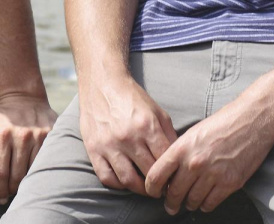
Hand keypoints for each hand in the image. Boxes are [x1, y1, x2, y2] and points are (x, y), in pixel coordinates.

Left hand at [0, 92, 56, 204]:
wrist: (25, 97)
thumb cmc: (0, 116)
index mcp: (2, 135)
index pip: (0, 171)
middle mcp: (21, 136)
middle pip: (17, 175)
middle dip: (12, 188)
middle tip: (9, 194)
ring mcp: (38, 136)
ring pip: (32, 170)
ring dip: (26, 181)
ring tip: (19, 186)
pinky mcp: (52, 135)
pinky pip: (45, 161)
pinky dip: (38, 170)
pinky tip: (33, 174)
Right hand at [79, 75, 176, 194]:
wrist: (102, 84)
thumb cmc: (132, 98)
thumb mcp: (157, 112)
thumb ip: (169, 135)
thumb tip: (179, 160)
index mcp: (147, 126)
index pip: (165, 161)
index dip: (173, 174)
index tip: (175, 179)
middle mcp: (128, 137)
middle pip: (149, 173)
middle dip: (159, 185)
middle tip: (163, 188)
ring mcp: (109, 144)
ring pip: (129, 181)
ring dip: (141, 189)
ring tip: (146, 188)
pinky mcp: (93, 149)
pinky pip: (107, 177)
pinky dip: (118, 185)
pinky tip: (125, 180)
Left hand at [143, 95, 273, 214]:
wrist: (251, 121)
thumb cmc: (222, 123)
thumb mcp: (193, 133)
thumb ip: (179, 152)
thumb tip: (169, 171)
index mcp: (181, 148)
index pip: (156, 175)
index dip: (151, 188)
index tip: (153, 192)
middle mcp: (194, 163)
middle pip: (174, 192)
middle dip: (170, 202)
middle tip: (170, 206)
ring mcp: (212, 174)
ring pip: (192, 200)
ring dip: (188, 204)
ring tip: (188, 203)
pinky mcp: (230, 183)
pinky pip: (211, 203)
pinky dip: (205, 205)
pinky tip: (204, 201)